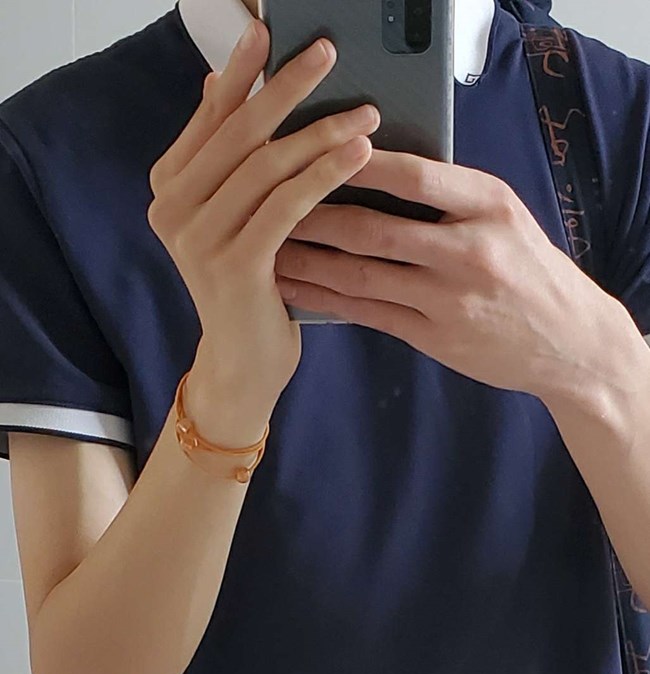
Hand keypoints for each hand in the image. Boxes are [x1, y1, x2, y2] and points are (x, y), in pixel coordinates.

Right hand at [146, 20, 379, 441]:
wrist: (242, 358)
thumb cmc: (247, 283)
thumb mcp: (230, 216)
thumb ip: (223, 158)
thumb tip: (215, 85)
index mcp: (170, 187)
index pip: (210, 118)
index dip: (241, 73)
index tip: (269, 33)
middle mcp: (173, 209)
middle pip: (238, 134)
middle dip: (286, 89)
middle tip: (328, 54)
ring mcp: (198, 239)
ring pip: (266, 169)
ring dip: (320, 134)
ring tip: (366, 112)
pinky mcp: (233, 266)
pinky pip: (285, 208)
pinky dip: (324, 177)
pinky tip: (359, 156)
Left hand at [275, 150, 624, 401]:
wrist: (567, 341)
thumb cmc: (528, 268)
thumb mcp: (503, 216)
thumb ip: (449, 196)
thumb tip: (372, 168)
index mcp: (489, 205)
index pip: (413, 175)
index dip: (355, 162)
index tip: (308, 150)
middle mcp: (469, 250)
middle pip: (373, 229)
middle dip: (311, 216)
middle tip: (264, 203)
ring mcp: (450, 299)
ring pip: (361, 276)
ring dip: (307, 261)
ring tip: (264, 247)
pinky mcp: (434, 336)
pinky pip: (367, 313)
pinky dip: (325, 300)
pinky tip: (294, 289)